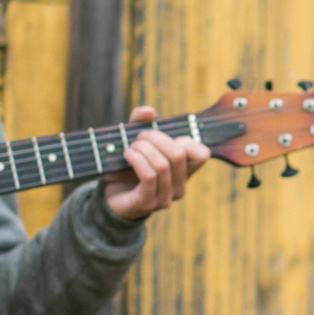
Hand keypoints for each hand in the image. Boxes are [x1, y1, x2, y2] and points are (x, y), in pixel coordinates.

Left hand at [102, 105, 209, 220]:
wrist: (111, 194)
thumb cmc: (127, 167)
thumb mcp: (135, 140)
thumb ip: (140, 122)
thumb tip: (149, 112)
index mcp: (183, 172)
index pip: (202, 154)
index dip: (187, 140)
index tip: (167, 136)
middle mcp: (179, 187)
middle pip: (178, 155)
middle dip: (156, 138)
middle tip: (140, 136)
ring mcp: (165, 198)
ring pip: (162, 165)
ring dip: (143, 149)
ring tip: (130, 147)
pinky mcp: (148, 203)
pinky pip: (149, 176)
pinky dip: (137, 160)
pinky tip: (128, 155)